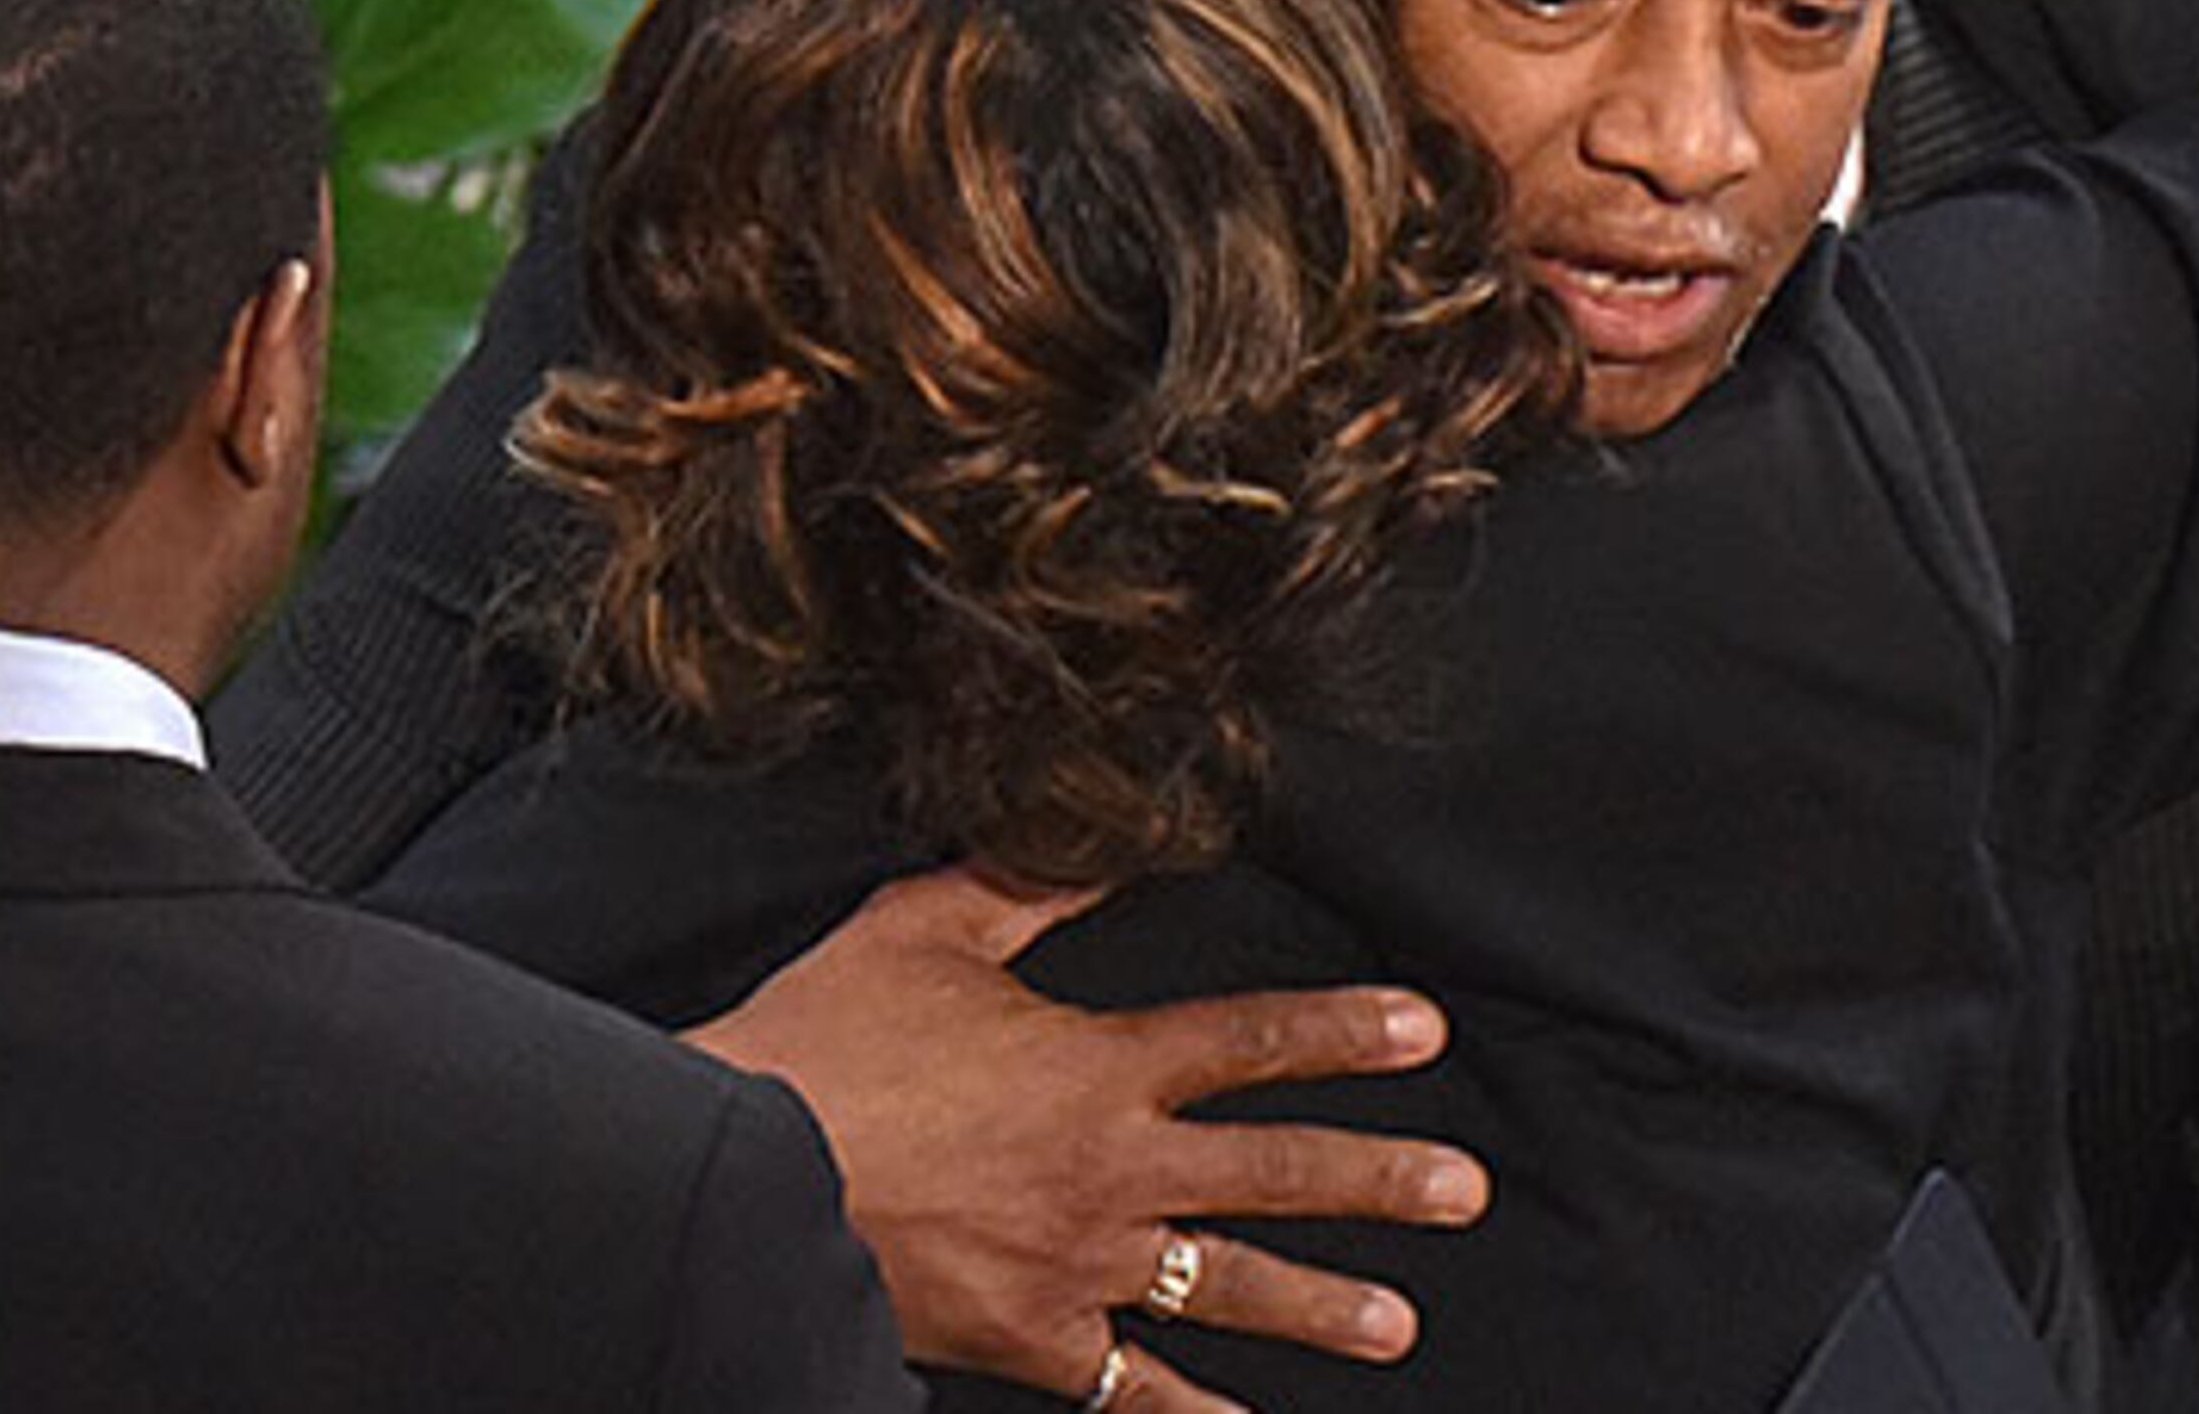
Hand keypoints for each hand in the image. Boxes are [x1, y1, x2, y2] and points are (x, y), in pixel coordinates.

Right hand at [686, 865, 1486, 1413]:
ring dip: (1321, 1306)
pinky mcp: (1029, 1339)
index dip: (1345, 1031)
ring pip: (1226, 1285)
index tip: (1426, 1031)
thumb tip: (1101, 839)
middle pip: (1273, 1171)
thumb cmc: (820, 1047)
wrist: (733, 1176)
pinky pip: (1127, 1391)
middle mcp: (1109, 1168)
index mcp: (1096, 1065)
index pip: (1249, 1039)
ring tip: (1399, 1325)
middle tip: (1464, 1191)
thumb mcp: (921, 933)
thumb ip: (1024, 888)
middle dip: (1380, 1180)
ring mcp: (1077, 1264)